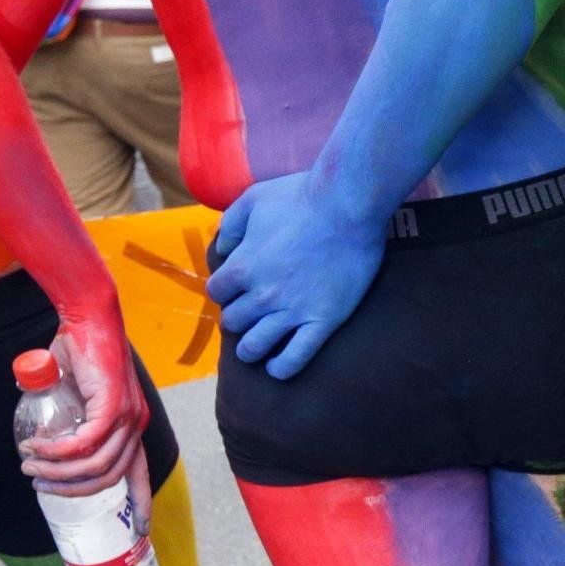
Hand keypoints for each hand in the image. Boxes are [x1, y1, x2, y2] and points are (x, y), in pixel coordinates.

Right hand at [21, 301, 146, 488]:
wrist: (85, 317)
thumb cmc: (78, 351)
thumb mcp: (72, 396)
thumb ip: (64, 420)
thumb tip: (39, 444)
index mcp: (131, 426)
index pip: (140, 474)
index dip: (141, 505)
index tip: (138, 532)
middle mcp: (135, 425)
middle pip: (110, 477)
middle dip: (72, 489)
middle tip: (40, 484)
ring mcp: (127, 416)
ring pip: (95, 465)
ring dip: (58, 472)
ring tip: (31, 467)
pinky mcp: (113, 405)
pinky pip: (85, 443)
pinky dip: (59, 451)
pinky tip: (38, 448)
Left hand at [204, 170, 383, 379]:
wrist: (348, 207)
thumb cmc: (300, 197)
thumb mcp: (253, 199)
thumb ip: (231, 225)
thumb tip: (223, 248)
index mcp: (242, 267)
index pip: (217, 293)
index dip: (224, 290)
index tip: (235, 288)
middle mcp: (262, 295)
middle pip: (234, 322)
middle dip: (237, 318)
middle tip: (249, 314)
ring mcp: (292, 312)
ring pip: (255, 347)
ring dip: (250, 350)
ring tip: (255, 348)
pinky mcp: (322, 322)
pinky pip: (295, 358)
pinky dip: (281, 368)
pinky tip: (277, 367)